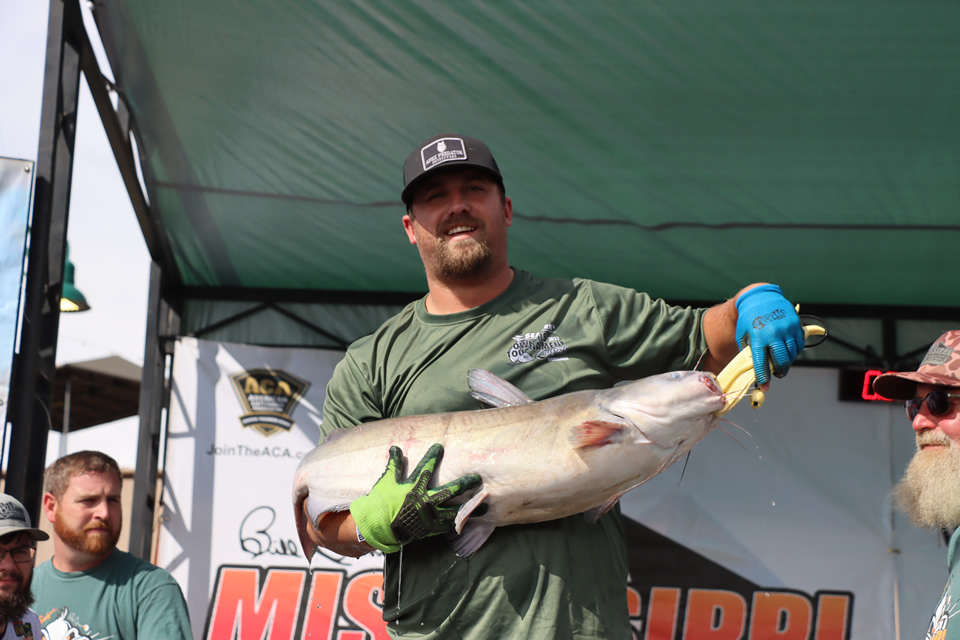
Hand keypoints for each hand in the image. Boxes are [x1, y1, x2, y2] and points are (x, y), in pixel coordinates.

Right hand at [350, 443, 480, 553]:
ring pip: (455, 510)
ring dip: (470, 507)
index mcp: (414, 487)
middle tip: (477, 478)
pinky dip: (459, 522)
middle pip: (450, 490)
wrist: (379, 527)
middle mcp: (425, 500)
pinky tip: (470, 520)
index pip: (426, 467)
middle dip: (465, 483)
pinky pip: (448, 525)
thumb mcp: (386, 481)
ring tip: (485, 505)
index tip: (440, 447)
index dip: (433, 456)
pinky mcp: (430, 528)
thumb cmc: (381, 503)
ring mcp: (429, 515)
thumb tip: (395, 447)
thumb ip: (394, 465)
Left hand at [734, 284, 803, 383]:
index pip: (762, 362)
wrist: (759, 297)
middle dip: (780, 371)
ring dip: (788, 361)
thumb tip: (754, 370)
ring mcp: (787, 328)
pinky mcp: (796, 324)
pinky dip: (795, 351)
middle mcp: (774, 333)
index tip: (765, 386)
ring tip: (782, 362)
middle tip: (778, 374)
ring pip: (792, 354)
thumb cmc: (749, 319)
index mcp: (758, 337)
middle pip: (781, 361)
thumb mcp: (743, 335)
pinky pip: (799, 344)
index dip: (764, 377)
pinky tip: (788, 351)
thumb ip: (749, 351)